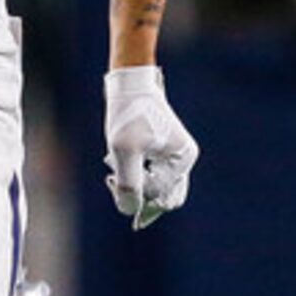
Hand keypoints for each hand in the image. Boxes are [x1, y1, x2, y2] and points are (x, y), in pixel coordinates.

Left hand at [103, 65, 197, 229]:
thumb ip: (128, 183)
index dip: (134, 194)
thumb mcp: (123, 149)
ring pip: (158, 190)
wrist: (129, 84)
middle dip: (139, 195)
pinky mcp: (165, 152)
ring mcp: (176, 156)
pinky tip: (118, 162)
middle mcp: (184, 160)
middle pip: (164, 199)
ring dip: (136, 184)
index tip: (111, 178)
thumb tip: (131, 211)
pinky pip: (154, 178)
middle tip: (114, 180)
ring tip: (115, 167)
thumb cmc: (127, 114)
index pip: (159, 196)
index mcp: (182, 159)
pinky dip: (136, 175)